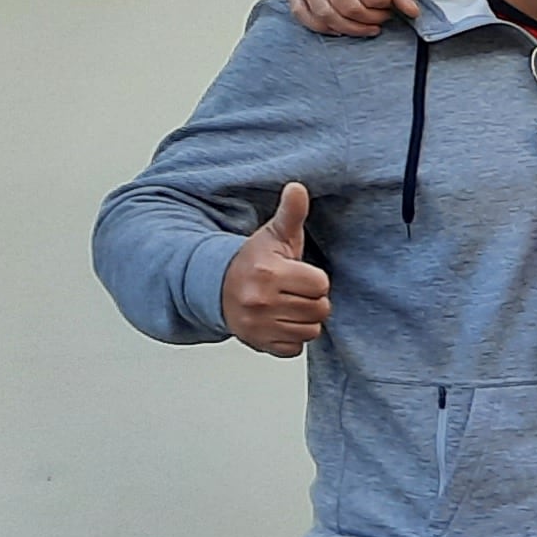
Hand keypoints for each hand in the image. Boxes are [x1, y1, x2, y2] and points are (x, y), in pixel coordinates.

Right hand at [221, 184, 329, 355]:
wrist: (216, 286)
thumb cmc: (253, 260)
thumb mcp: (273, 234)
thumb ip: (291, 213)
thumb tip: (297, 187)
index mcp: (269, 273)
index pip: (321, 284)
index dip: (313, 279)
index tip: (296, 273)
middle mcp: (261, 301)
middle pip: (320, 309)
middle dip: (311, 299)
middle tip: (291, 290)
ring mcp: (258, 326)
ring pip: (311, 331)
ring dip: (303, 319)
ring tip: (284, 305)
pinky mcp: (258, 344)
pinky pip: (295, 348)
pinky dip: (291, 338)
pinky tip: (277, 321)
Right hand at [288, 0, 418, 37]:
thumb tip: (412, 12)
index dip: (386, 6)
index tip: (389, 3)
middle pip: (349, 9)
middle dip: (371, 19)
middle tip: (380, 15)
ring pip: (327, 17)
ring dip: (351, 28)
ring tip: (366, 24)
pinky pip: (303, 16)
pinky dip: (323, 27)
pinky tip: (341, 26)